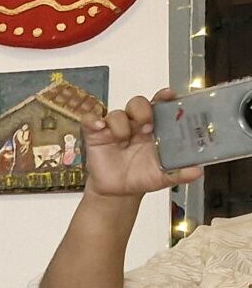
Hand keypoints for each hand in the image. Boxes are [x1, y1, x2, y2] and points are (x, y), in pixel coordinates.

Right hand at [85, 89, 202, 197]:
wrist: (118, 192)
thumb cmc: (142, 177)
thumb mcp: (164, 176)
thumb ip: (180, 172)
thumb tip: (198, 171)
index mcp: (155, 127)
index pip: (160, 104)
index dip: (164, 97)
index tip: (169, 95)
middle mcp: (135, 124)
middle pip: (137, 103)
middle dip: (142, 110)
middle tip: (147, 126)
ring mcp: (114, 128)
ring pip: (116, 113)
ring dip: (121, 124)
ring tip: (123, 141)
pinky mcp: (95, 135)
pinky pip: (90, 120)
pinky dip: (93, 120)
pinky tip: (100, 127)